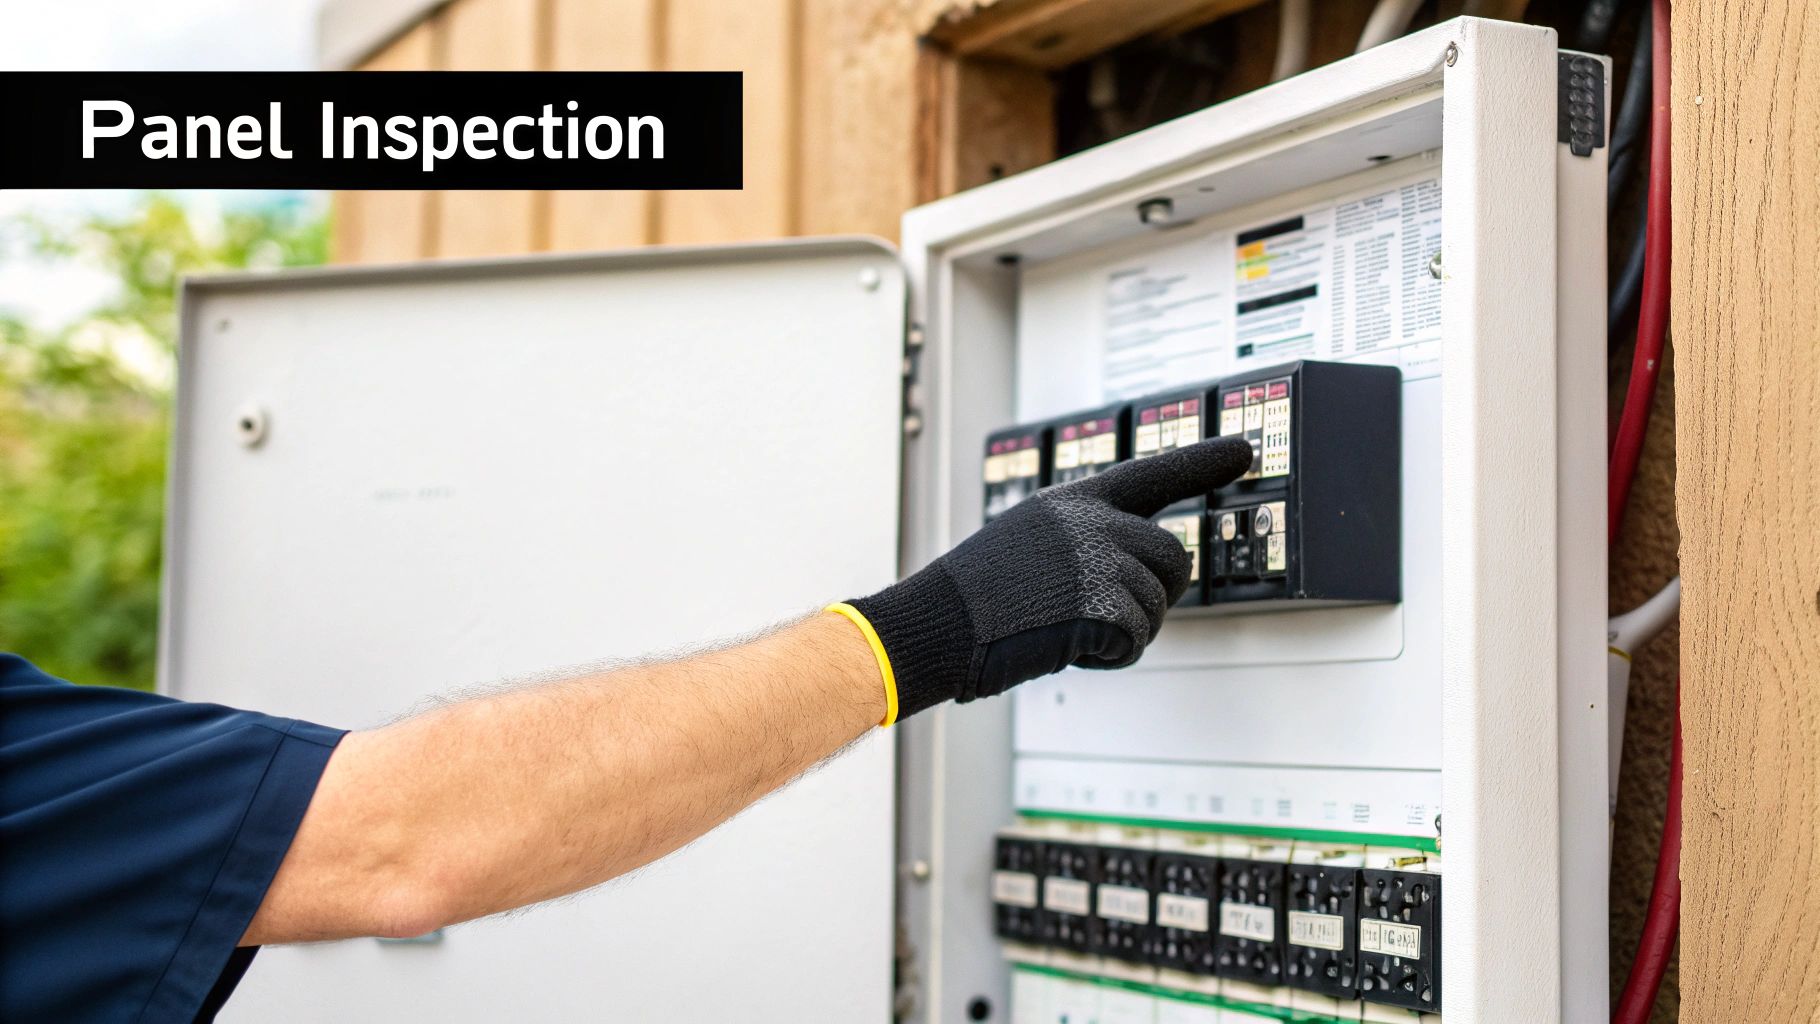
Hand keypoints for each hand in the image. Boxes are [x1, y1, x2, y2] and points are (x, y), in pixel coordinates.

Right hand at [841, 436, 1253, 719]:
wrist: (935, 624)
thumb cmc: (975, 598)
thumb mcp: (1031, 544)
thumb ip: (1087, 543)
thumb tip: (1145, 571)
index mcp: (1074, 502)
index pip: (1150, 475)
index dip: (1201, 463)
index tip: (1244, 450)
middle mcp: (1091, 521)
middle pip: (1174, 557)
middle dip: (1156, 593)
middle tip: (1108, 614)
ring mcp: (1096, 559)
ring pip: (1158, 606)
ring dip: (1125, 631)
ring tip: (1066, 627)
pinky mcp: (1098, 602)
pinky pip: (1136, 641)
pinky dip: (1108, 656)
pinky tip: (1065, 646)